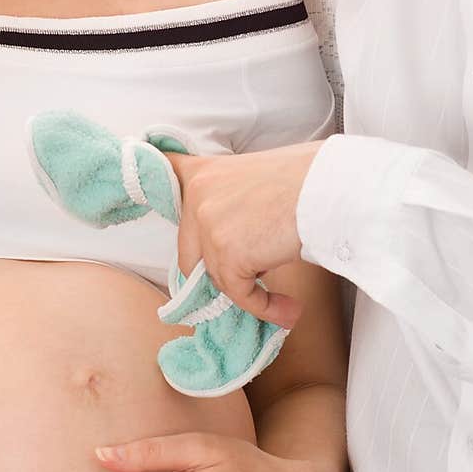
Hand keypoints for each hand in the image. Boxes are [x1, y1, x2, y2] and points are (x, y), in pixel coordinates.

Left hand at [167, 144, 322, 325]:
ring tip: (284, 302)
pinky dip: (263, 308)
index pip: (166, 170)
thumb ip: (236, 201)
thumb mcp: (259, 178)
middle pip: (191, 251)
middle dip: (218, 271)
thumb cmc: (311, 180)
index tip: (140, 161)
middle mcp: (198, 196)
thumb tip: (238, 236)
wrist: (333, 188)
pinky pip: (239, 294)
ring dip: (249, 291)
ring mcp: (209, 224)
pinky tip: (288, 310)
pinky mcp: (226, 254)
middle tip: (249, 282)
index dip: (153, 177)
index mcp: (206, 172)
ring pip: (217, 276)